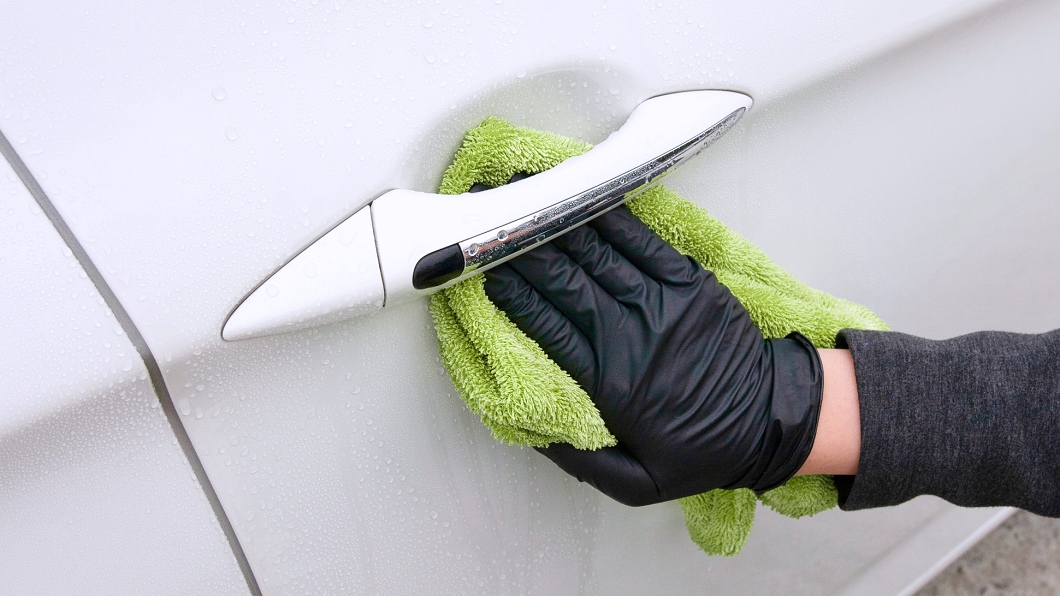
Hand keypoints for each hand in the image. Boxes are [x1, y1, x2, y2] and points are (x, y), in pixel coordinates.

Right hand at [482, 205, 823, 505]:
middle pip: (563, 281)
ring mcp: (663, 302)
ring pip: (596, 253)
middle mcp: (632, 335)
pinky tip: (580, 199)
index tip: (477, 272)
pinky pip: (641, 242)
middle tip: (483, 226)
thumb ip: (578, 458)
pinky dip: (608, 217)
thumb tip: (530, 426)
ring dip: (553, 224)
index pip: (546, 325)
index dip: (509, 293)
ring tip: (518, 200)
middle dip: (517, 249)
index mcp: (612, 383)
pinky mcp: (689, 282)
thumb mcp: (636, 483)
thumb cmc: (700, 450)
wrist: (771, 420)